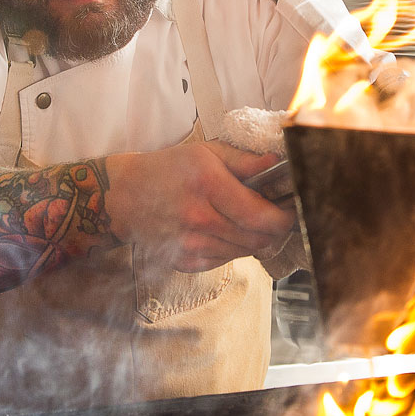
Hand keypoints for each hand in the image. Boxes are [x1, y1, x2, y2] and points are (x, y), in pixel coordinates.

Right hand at [106, 140, 296, 273]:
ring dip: (254, 239)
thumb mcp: (205, 152)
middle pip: (258, 238)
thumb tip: (276, 164)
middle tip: (276, 216)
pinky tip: (223, 231)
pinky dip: (233, 248)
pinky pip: (226, 260)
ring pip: (245, 252)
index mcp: (208, 185)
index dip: (283, 217)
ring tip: (247, 221)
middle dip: (274, 229)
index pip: (261, 215)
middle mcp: (200, 219)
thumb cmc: (167, 170)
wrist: (124, 197)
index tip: (290, 210)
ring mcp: (191, 245)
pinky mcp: (186, 262)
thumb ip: (244, 160)